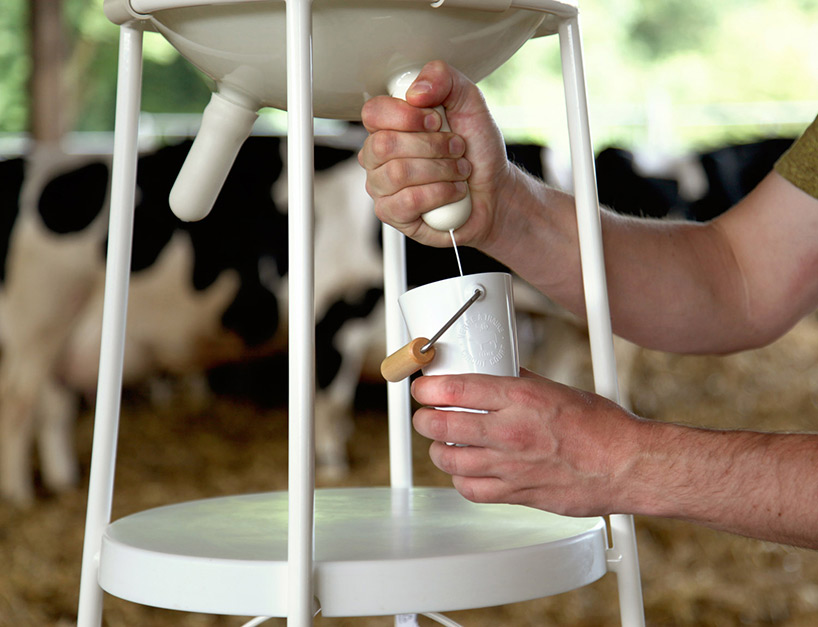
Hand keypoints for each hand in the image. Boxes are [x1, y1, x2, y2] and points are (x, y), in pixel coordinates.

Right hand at [358, 60, 514, 247]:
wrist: (494, 191)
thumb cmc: (476, 151)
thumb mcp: (469, 103)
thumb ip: (444, 79)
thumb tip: (416, 91)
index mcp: (389, 124)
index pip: (374, 112)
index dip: (407, 116)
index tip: (437, 121)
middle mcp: (378, 155)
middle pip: (385, 144)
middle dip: (433, 146)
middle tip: (456, 148)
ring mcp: (381, 186)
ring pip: (398, 173)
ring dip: (441, 170)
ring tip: (458, 171)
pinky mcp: (391, 213)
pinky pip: (408, 201)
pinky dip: (441, 194)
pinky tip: (453, 192)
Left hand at [411, 369, 644, 516]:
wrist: (626, 465)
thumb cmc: (601, 427)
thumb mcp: (557, 388)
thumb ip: (520, 380)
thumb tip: (496, 371)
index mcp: (520, 398)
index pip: (454, 389)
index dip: (427, 388)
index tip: (422, 388)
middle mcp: (511, 431)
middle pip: (441, 424)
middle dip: (424, 418)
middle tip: (425, 415)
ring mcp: (511, 465)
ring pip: (449, 458)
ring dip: (438, 448)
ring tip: (441, 442)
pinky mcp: (516, 492)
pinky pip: (470, 489)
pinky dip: (460, 478)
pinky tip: (465, 469)